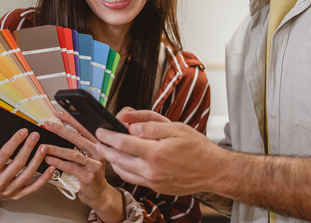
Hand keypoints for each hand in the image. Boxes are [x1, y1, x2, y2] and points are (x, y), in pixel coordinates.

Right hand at [0, 128, 52, 202]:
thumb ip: (3, 153)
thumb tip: (20, 137)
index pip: (4, 154)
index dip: (15, 141)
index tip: (23, 132)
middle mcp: (0, 183)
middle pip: (18, 163)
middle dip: (28, 147)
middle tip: (35, 136)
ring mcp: (10, 190)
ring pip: (28, 174)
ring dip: (37, 160)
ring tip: (43, 148)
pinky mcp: (18, 195)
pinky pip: (34, 187)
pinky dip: (44, 178)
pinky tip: (50, 168)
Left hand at [41, 110, 123, 222]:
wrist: (100, 195)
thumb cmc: (91, 175)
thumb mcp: (88, 157)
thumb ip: (79, 145)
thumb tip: (61, 130)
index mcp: (97, 144)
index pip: (83, 128)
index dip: (71, 119)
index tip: (57, 113)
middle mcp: (99, 152)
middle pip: (78, 137)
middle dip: (61, 130)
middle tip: (48, 125)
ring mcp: (95, 164)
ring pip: (73, 153)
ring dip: (56, 149)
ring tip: (43, 146)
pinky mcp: (89, 176)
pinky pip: (71, 167)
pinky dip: (59, 163)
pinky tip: (49, 160)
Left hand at [95, 111, 221, 195]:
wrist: (213, 171)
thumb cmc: (197, 147)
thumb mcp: (175, 127)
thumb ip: (149, 124)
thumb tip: (128, 123)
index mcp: (155, 152)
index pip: (122, 143)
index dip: (108, 135)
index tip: (100, 129)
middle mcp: (151, 170)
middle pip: (118, 159)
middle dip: (104, 148)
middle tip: (97, 140)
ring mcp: (153, 181)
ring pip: (122, 171)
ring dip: (111, 161)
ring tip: (106, 149)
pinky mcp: (155, 188)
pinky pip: (132, 179)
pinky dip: (123, 170)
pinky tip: (122, 161)